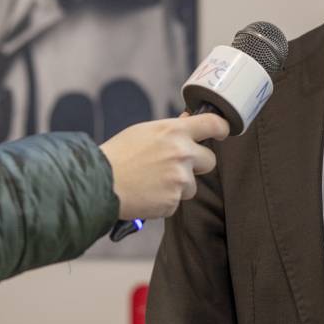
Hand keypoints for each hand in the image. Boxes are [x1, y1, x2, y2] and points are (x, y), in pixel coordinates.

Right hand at [99, 113, 229, 219]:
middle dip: (197, 164)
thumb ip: (171, 130)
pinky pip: (176, 201)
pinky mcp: (173, 202)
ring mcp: (180, 180)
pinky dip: (164, 200)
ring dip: (179, 185)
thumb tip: (189, 121)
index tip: (223, 131)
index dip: (222, 127)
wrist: (100, 183)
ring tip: (152, 181)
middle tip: (175, 166)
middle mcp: (183, 154)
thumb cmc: (119, 154)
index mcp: (175, 132)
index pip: (214, 124)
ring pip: (192, 185)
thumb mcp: (144, 131)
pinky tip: (147, 193)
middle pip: (210, 160)